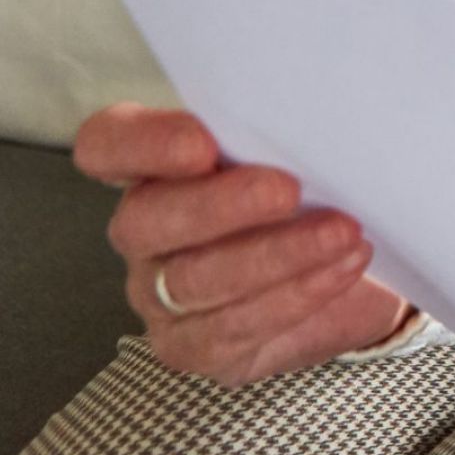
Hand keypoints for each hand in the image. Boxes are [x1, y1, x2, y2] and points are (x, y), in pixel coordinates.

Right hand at [73, 104, 411, 384]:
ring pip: (194, 279)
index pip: (109, 144)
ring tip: (343, 233)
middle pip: (147, 219)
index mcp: (153, 166)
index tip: (202, 144)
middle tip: (288, 190)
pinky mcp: (192, 344)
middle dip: (220, 206)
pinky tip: (343, 268)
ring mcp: (158, 293)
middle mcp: (143, 228)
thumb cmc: (313, 193)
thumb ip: (288, 131)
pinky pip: (233, 326)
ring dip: (276, 255)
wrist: (345, 268)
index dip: (143, 143)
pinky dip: (297, 294)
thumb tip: (327, 109)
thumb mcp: (300, 153)